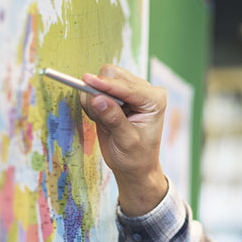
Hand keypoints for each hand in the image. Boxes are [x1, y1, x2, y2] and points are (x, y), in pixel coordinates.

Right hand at [80, 64, 168, 215]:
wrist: (135, 167)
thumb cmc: (136, 157)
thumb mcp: (126, 142)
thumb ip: (113, 119)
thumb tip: (97, 99)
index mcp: (154, 99)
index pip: (126, 86)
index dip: (106, 85)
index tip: (86, 81)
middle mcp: (145, 91)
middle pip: (113, 75)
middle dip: (99, 91)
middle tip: (97, 116)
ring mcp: (130, 90)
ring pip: (103, 78)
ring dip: (95, 97)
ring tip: (103, 121)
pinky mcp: (117, 95)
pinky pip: (97, 88)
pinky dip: (93, 101)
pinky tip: (101, 118)